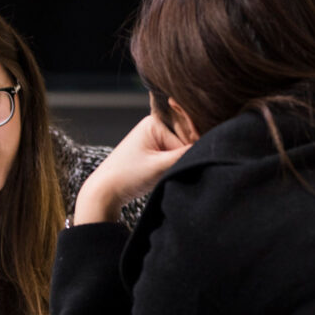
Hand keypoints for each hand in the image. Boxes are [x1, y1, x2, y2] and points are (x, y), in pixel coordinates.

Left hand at [72, 115, 191, 224]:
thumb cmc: (127, 176)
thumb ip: (186, 155)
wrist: (103, 192)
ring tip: (155, 176)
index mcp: (154, 122)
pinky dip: (167, 170)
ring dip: (174, 166)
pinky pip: (169, 160)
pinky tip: (155, 176)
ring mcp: (151, 140)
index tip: (174, 167)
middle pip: (183, 145)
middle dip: (179, 161)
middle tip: (162, 173)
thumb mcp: (161, 166)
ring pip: (177, 154)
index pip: (187, 139)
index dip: (186, 156)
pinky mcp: (150, 152)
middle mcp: (154, 127)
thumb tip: (211, 147)